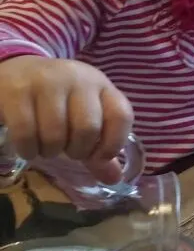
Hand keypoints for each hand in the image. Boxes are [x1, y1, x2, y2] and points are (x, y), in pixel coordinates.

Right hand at [0, 57, 133, 182]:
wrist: (16, 71)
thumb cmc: (55, 99)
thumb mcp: (82, 115)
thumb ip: (99, 146)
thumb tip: (114, 179)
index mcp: (100, 84)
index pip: (121, 115)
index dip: (114, 144)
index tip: (99, 156)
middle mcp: (77, 79)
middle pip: (87, 129)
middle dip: (77, 151)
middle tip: (66, 149)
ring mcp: (46, 82)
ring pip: (56, 134)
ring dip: (50, 152)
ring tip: (45, 146)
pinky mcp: (17, 91)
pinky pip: (26, 134)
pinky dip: (28, 150)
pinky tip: (28, 147)